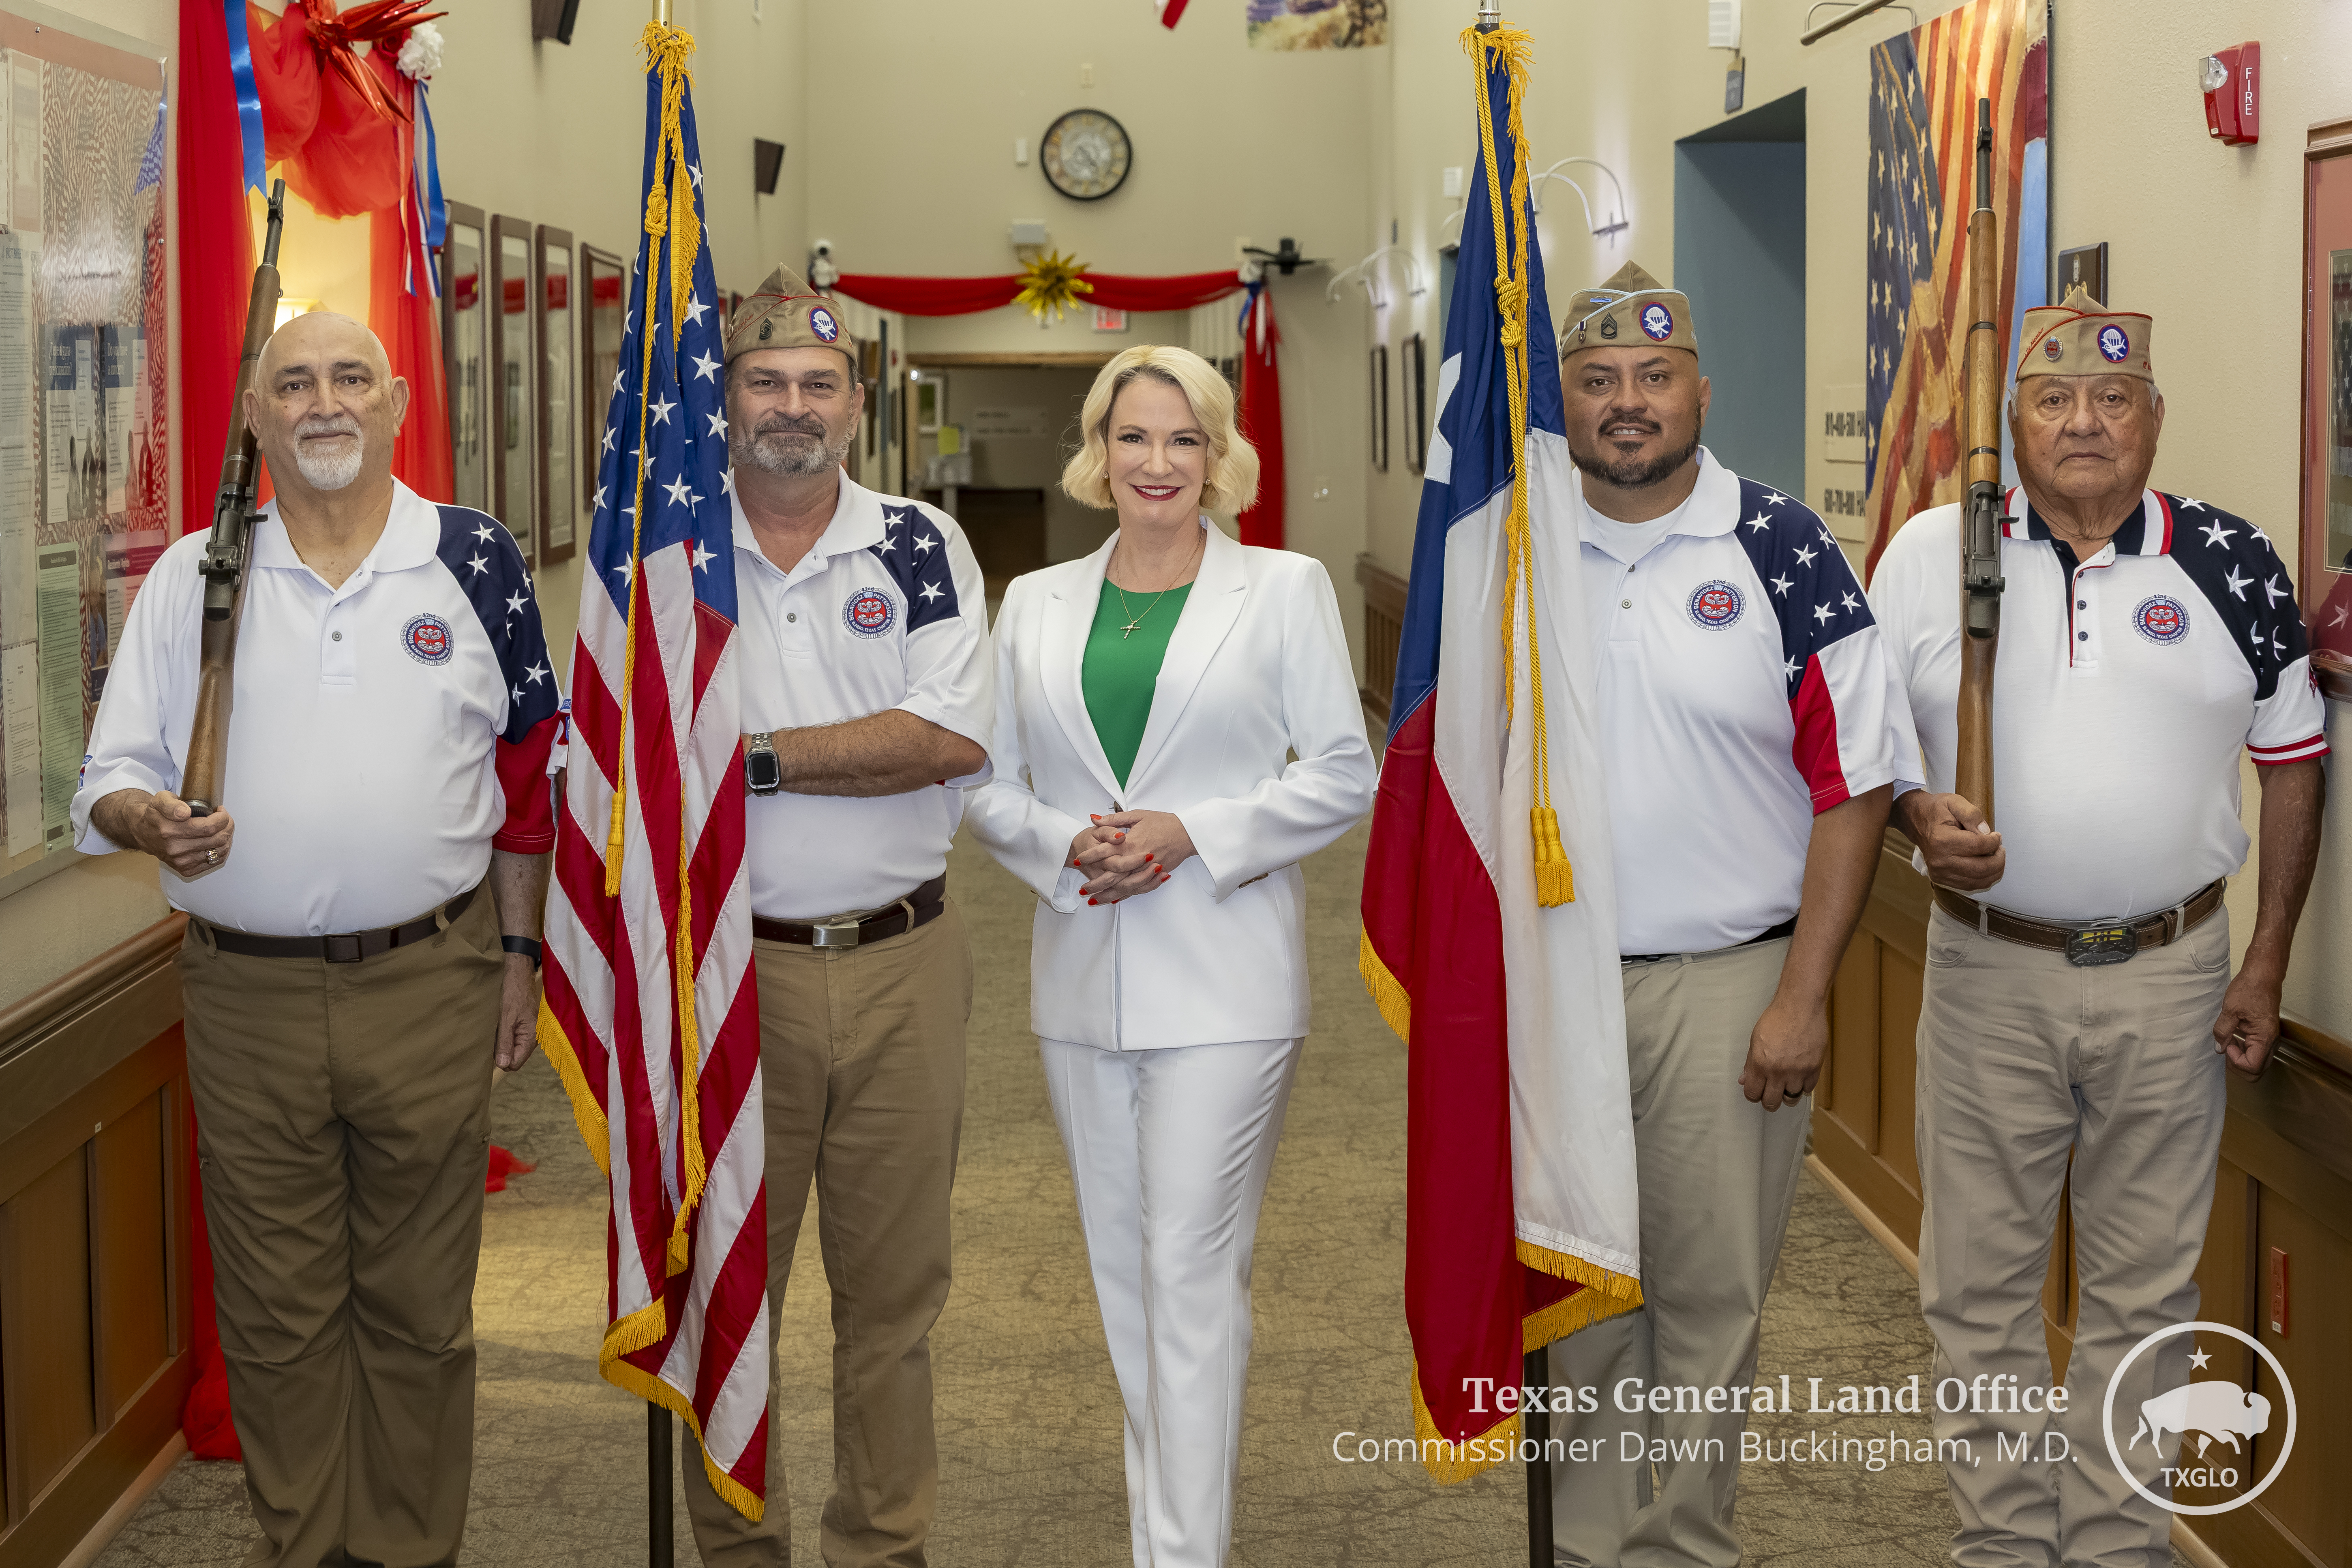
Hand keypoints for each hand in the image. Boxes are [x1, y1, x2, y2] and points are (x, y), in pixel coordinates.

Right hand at [110, 789, 235, 878]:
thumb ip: (171, 804)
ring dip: (226, 837)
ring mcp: (181, 861)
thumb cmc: (155, 815)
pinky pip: (214, 862)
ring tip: (222, 828)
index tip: (220, 810)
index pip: (208, 827)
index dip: (221, 818)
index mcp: (169, 830)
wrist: (143, 833)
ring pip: (219, 851)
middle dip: (227, 826)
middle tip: (224, 818)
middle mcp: (175, 849)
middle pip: (217, 839)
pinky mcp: (185, 870)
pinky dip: (221, 850)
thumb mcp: (160, 800)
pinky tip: (218, 840)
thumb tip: (184, 812)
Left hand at [496, 954, 540, 1070]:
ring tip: (493, 1033)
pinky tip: (497, 1029)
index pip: (515, 1063)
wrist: (519, 974)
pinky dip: (504, 1037)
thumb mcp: (506, 1019)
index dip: (501, 1061)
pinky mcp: (524, 1026)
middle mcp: (532, 1037)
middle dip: (501, 1054)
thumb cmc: (514, 993)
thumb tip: (503, 1065)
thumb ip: (505, 1042)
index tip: (489, 1051)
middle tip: (489, 1041)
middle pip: (514, 1058)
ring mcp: (528, 1032)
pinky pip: (513, 1039)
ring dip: (502, 1045)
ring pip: (513, 1049)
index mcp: (531, 1037)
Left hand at [1065, 813, 1178, 905]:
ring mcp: (1146, 870)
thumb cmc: (1163, 822)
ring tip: (1093, 901)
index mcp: (1130, 843)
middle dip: (1095, 884)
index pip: (1104, 852)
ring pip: (1123, 887)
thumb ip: (1115, 819)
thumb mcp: (1138, 815)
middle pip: (1111, 876)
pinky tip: (1114, 900)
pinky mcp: (1154, 876)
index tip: (1077, 860)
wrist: (1187, 833)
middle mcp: (1136, 859)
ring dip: (1107, 895)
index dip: (1089, 857)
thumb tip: (1094, 819)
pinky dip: (1125, 896)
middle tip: (1082, 890)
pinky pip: (1137, 889)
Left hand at [1739, 992, 1825, 1111]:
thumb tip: (1744, 1080)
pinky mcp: (1814, 1068)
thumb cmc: (1776, 1019)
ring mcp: (1798, 1071)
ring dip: (1787, 1094)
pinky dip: (1803, 1086)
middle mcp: (1778, 1071)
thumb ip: (1750, 1063)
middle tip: (1770, 1096)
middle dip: (1769, 1102)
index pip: (1753, 1093)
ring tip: (1786, 1085)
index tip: (1756, 1093)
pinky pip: (1808, 1088)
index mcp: (1760, 1064)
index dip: (1753, 1096)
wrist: (1800, 1007)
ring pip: (1791, 1098)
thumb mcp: (1756, 1039)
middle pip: (1772, 1102)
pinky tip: (1799, 1077)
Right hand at [1901, 791, 2003, 892]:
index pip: (1979, 846)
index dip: (1994, 842)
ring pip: (1978, 881)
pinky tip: (1986, 867)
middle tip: (2001, 849)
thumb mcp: (1954, 802)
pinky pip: (1969, 886)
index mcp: (1942, 840)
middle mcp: (1940, 860)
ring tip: (1996, 857)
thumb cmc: (1935, 812)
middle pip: (1981, 868)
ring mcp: (1940, 872)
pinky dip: (1983, 879)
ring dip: (1994, 871)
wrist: (1916, 821)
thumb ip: (1972, 814)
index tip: (1997, 836)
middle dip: (1998, 860)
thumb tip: (1986, 832)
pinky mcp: (1941, 879)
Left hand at [2212, 962, 2282, 1080]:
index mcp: (2264, 1038)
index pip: (2253, 1067)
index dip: (2236, 1061)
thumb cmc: (2249, 989)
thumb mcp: (2230, 1010)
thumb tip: (2219, 1048)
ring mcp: (2270, 1038)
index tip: (2227, 1045)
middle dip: (2239, 1065)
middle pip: (2257, 1069)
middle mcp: (2271, 1041)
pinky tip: (2235, 1038)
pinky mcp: (2266, 1033)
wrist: (2263, 976)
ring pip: (2258, 1061)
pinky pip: (2257, 1050)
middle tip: (2226, 1049)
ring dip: (2242, 1057)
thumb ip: (2223, 1031)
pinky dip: (2245, 1050)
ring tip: (2229, 1042)